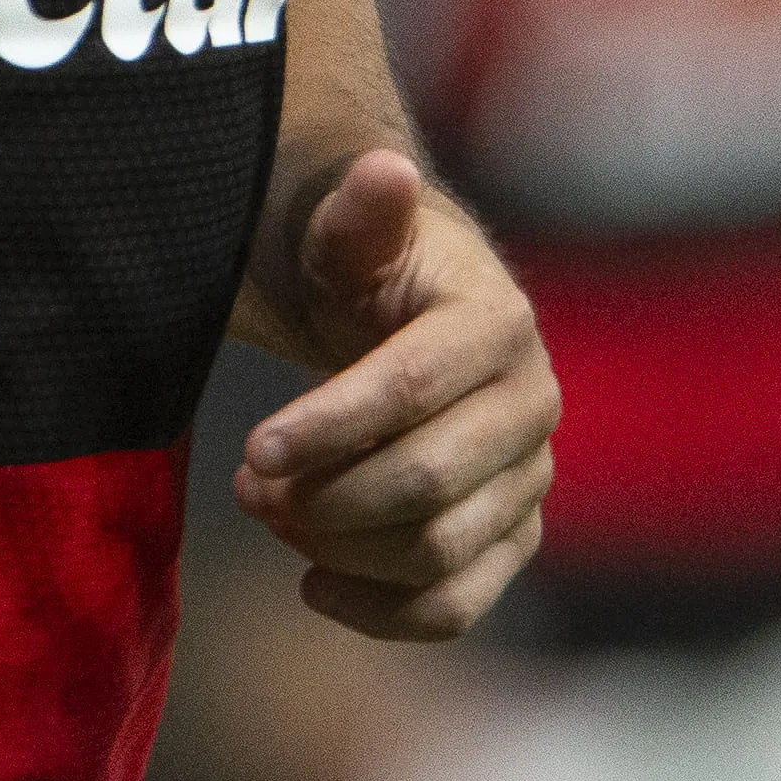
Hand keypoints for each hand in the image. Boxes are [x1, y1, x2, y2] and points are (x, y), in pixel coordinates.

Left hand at [229, 150, 556, 639]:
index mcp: (499, 322)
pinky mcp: (513, 534)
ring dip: (339, 547)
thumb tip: (382, 168)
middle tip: (247, 488)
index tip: (251, 452)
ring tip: (271, 514)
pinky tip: (313, 583)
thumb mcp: (350, 232)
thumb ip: (361, 209)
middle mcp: (534, 404)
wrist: (405, 314)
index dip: (328, 427)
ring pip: (438, 551)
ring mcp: (530, 477)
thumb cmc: (364, 269)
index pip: (412, 390)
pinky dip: (381, 612)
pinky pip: (458, 604)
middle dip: (323, 497)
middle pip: (426, 484)